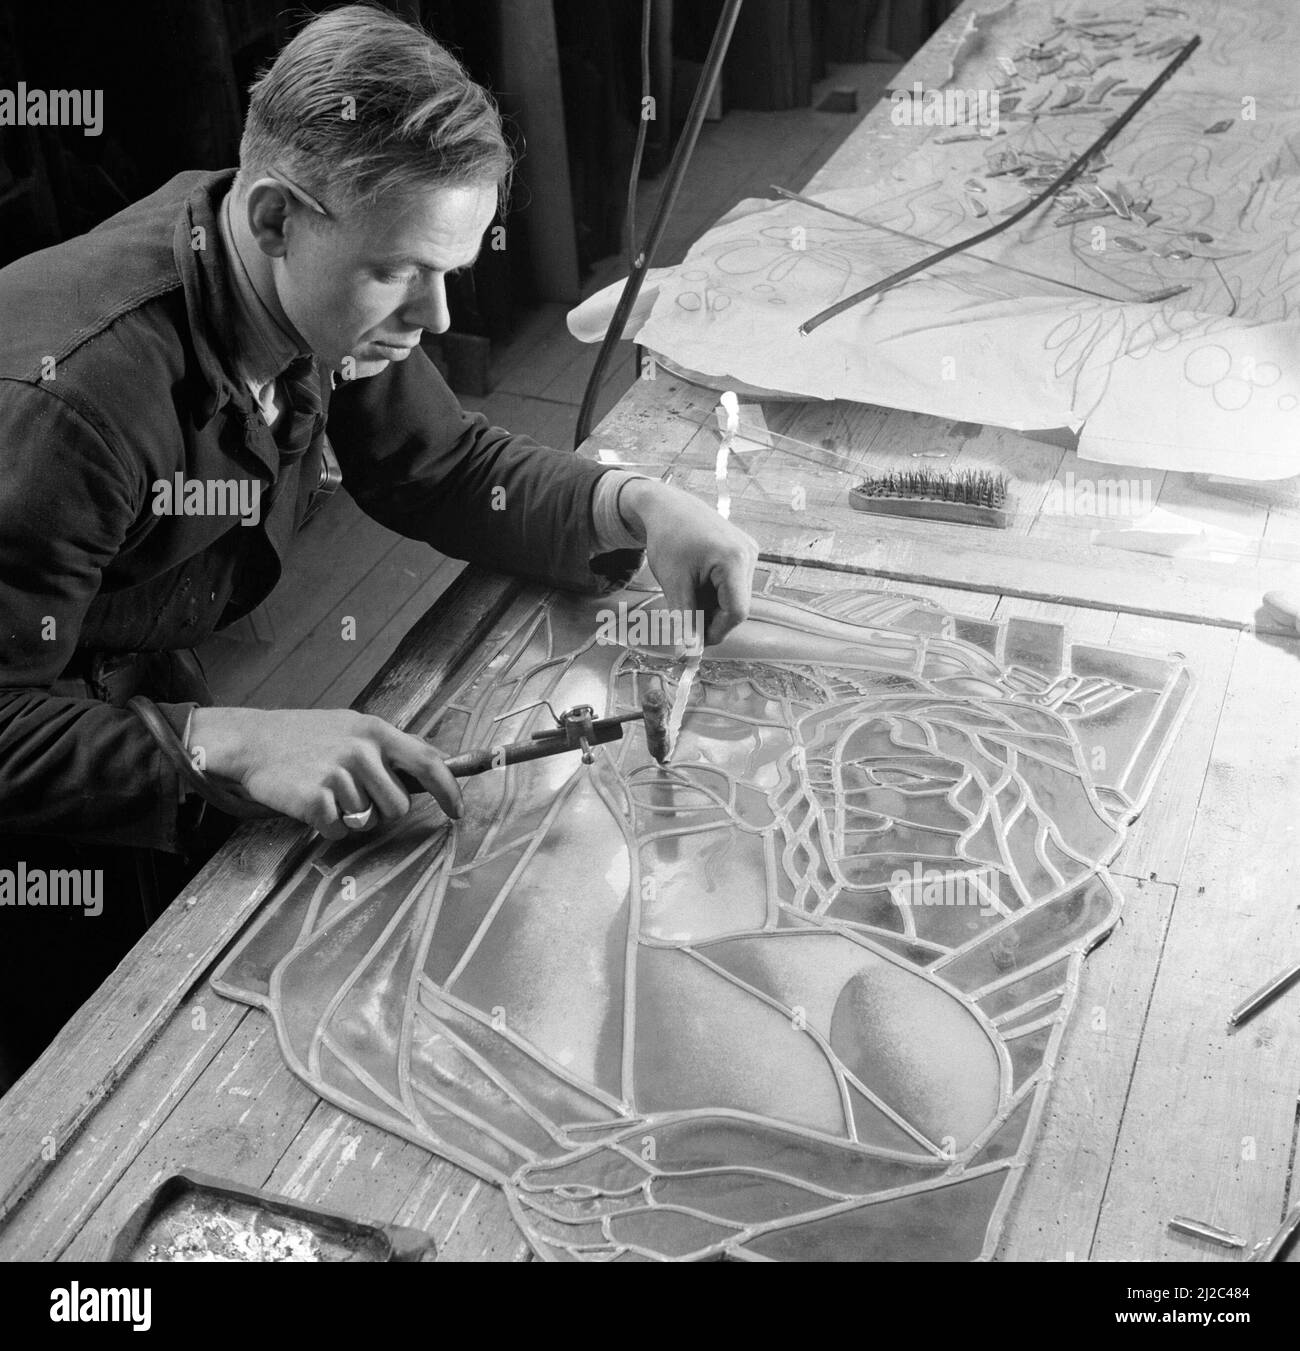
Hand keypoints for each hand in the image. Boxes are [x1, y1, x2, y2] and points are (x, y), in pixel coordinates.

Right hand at [188, 707, 461, 839]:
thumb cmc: (308, 736)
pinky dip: (326, 826)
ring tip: (329, 793)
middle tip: (354, 795)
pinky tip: (310, 803)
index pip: (429, 763)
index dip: (450, 791)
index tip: (459, 813)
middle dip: (382, 811)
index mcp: (376, 731)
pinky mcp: (314, 799)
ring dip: (352, 818)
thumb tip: (439, 761)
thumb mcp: (353, 727)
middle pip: (399, 806)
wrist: (251, 742)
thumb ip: (392, 746)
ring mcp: (337, 774)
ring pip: (368, 822)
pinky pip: (338, 831)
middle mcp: (361, 750)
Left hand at [618, 479, 758, 645]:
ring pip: (735, 597)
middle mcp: (749, 554)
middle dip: (711, 617)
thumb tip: (687, 656)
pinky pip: (734, 584)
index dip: (715, 631)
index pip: (737, 612)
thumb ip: (684, 620)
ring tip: (687, 591)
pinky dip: (715, 592)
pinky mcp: (744, 552)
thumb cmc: (668, 540)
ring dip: (712, 605)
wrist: (668, 507)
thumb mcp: (674, 584)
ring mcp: (750, 552)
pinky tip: (697, 582)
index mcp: (734, 560)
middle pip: (737, 606)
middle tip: (684, 615)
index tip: (692, 638)